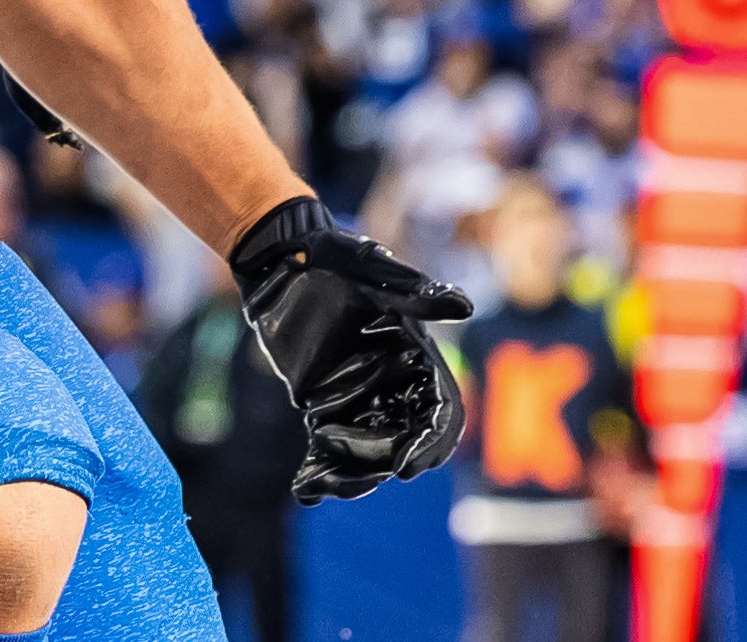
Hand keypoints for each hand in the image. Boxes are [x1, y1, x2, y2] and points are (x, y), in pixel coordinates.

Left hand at [232, 194, 472, 501]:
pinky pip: (327, 446)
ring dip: (353, 476)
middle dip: (391, 464)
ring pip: (368, 451)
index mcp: (416, 356)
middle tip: (369, 478)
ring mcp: (358, 397)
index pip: (438, 410)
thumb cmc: (335, 258)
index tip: (409, 466)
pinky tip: (304, 488)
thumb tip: (464, 305)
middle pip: (406, 439)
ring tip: (325, 488)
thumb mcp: (375, 273)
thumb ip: (417, 294)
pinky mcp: (321, 405)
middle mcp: (392, 384)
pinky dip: (320, 469)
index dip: (431, 441)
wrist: (281, 260)